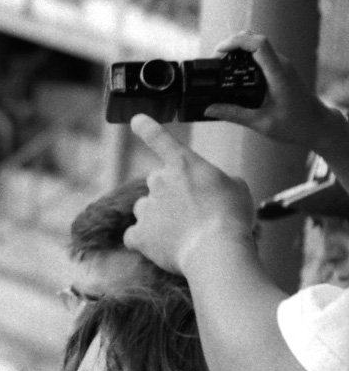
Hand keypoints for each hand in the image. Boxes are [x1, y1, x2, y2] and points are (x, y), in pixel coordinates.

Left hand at [124, 114, 255, 275]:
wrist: (216, 250)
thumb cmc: (232, 217)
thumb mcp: (236, 187)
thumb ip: (216, 181)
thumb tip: (209, 189)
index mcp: (183, 164)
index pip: (160, 139)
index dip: (147, 128)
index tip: (135, 120)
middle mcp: (159, 180)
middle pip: (158, 181)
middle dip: (171, 192)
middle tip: (194, 211)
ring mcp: (146, 208)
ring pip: (145, 206)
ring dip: (157, 214)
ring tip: (181, 231)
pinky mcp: (139, 234)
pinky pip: (134, 234)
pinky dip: (144, 239)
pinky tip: (161, 246)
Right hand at [204, 32, 340, 151]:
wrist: (317, 124)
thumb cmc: (294, 124)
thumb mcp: (261, 123)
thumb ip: (234, 114)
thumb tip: (208, 109)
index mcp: (278, 74)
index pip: (259, 45)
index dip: (237, 42)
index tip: (218, 52)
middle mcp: (281, 65)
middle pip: (255, 39)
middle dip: (232, 45)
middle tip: (214, 64)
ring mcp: (281, 65)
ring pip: (256, 46)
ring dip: (237, 51)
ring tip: (220, 68)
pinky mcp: (279, 70)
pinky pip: (260, 56)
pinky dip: (243, 58)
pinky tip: (232, 73)